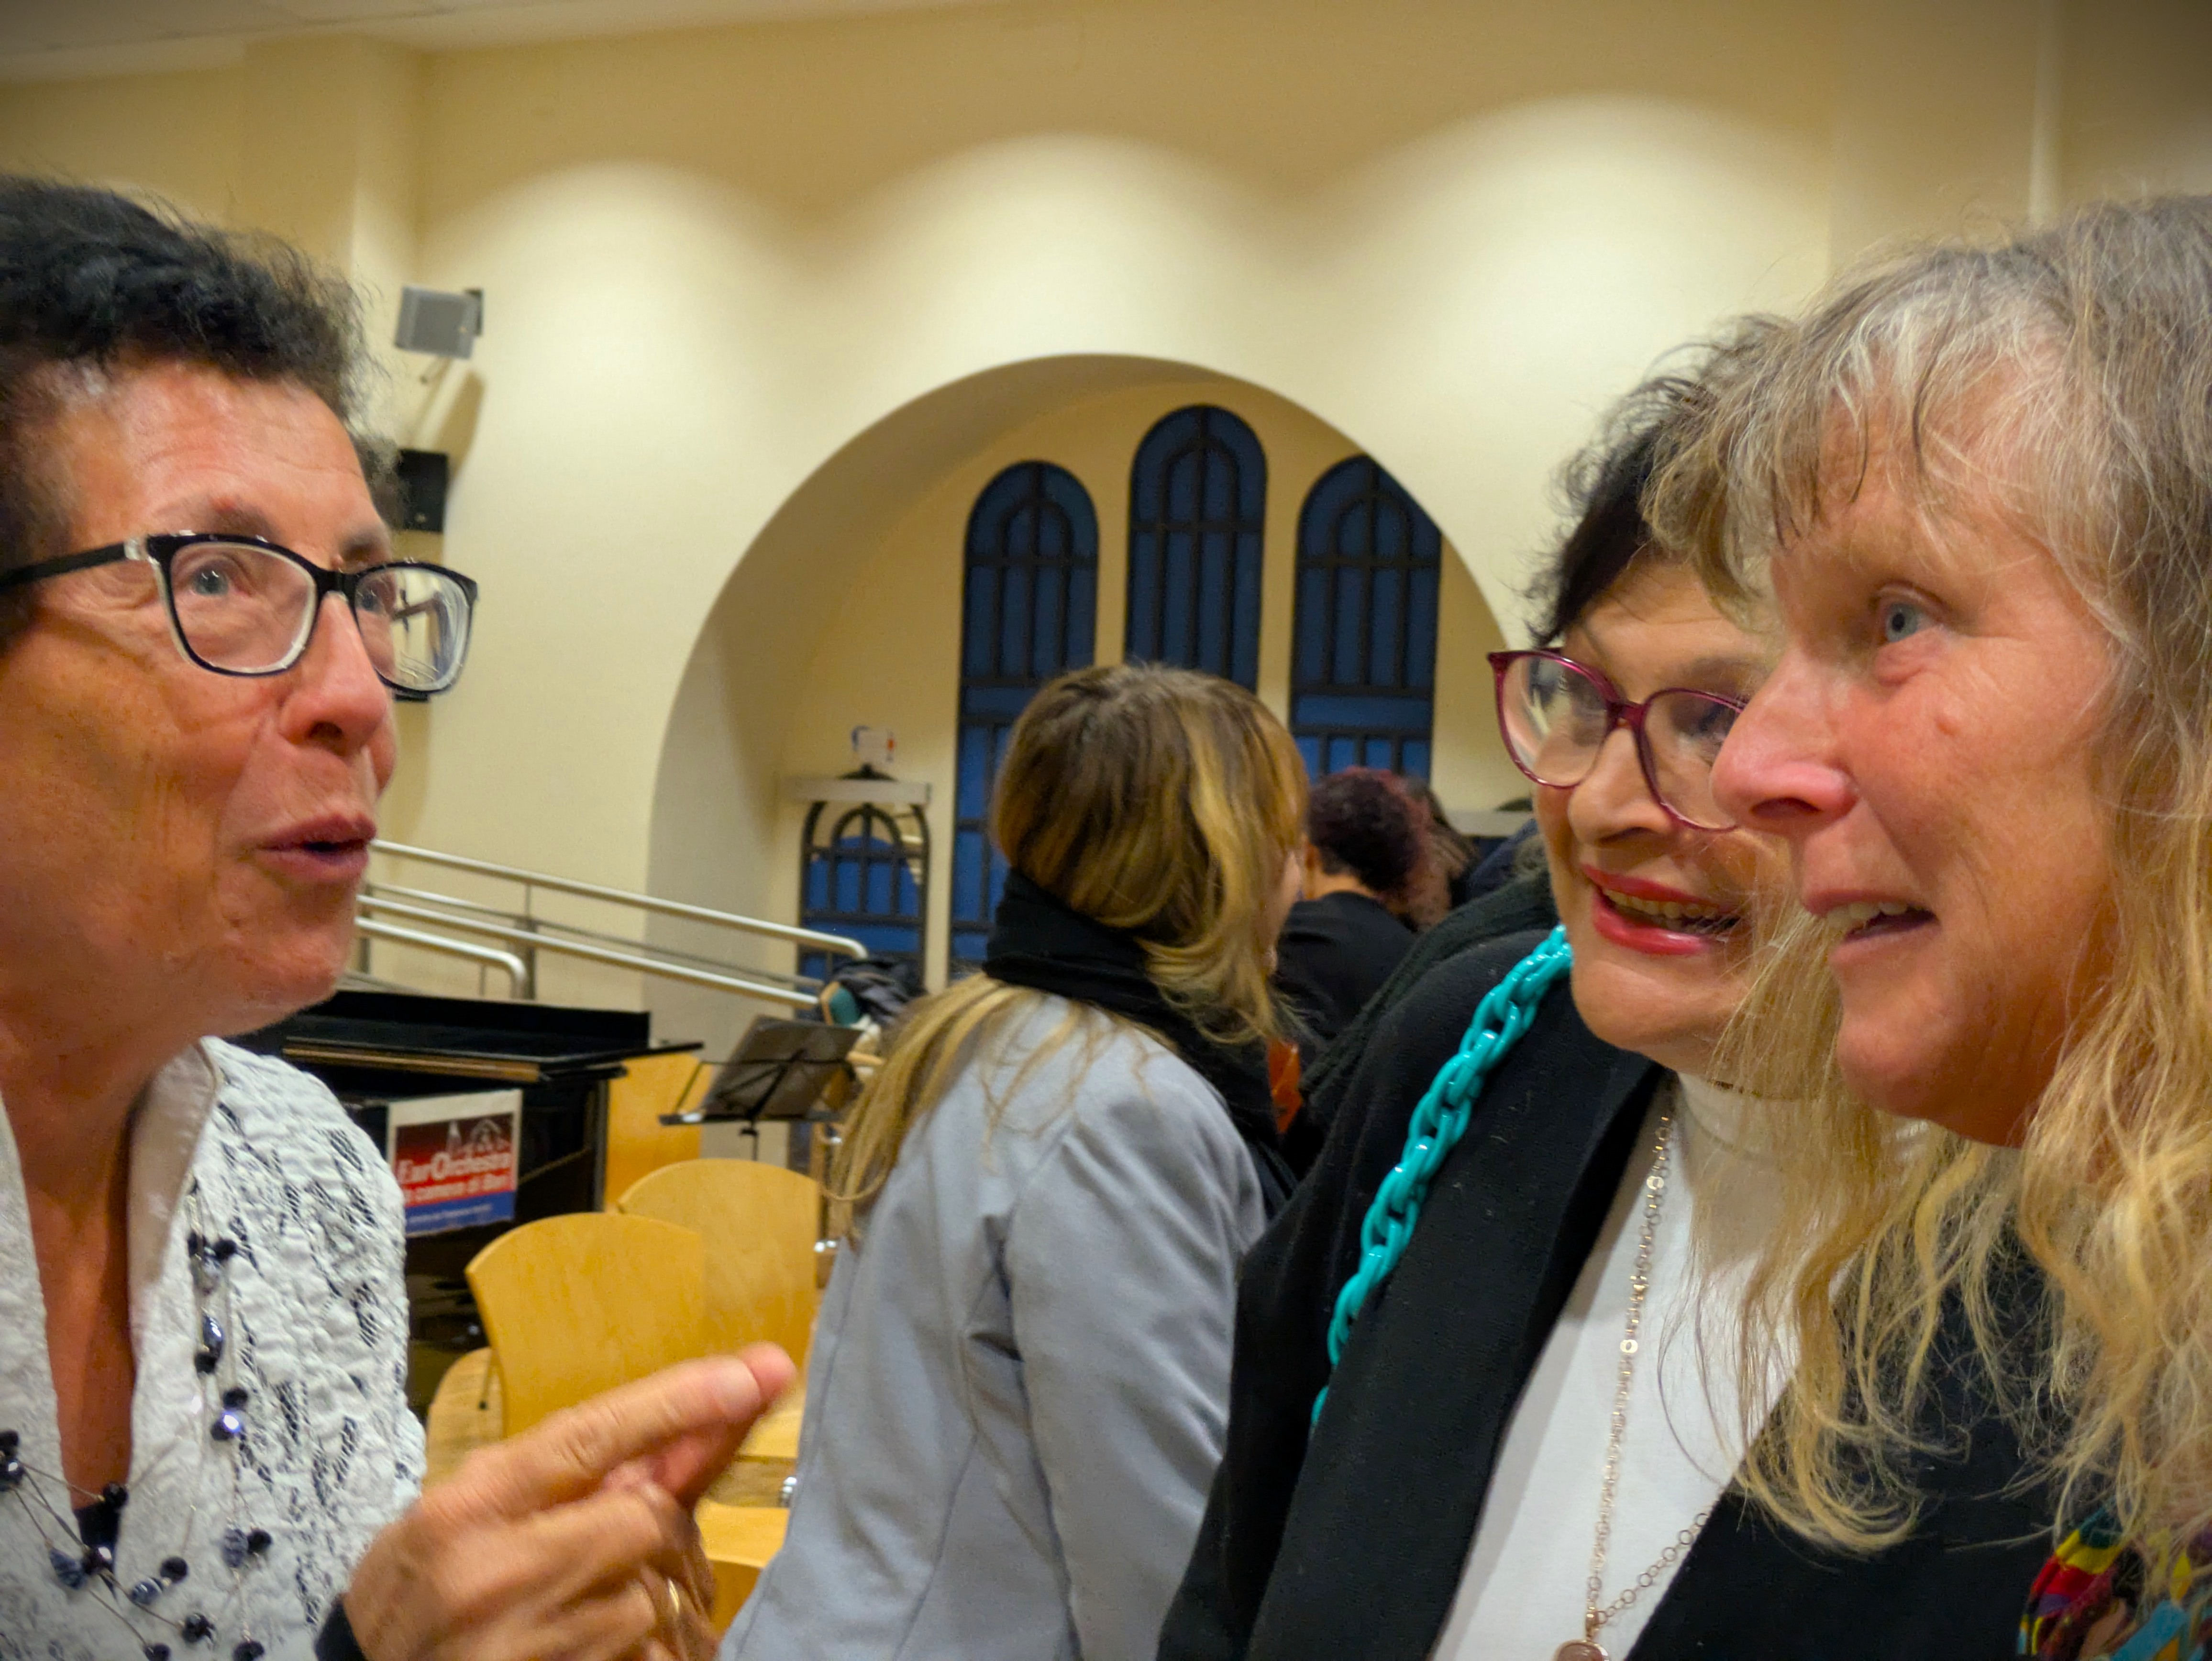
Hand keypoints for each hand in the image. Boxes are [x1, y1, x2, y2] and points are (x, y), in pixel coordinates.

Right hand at [344, 1346, 795, 1660]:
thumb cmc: (427, 1589)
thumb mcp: (476, 1510)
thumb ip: (579, 1472)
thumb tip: (702, 1417)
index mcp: (471, 1505)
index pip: (592, 1435)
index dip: (680, 1402)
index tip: (756, 1374)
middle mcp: (494, 1570)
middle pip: (645, 1519)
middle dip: (668, 1526)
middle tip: (655, 1543)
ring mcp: (523, 1640)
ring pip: (655, 1596)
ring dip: (665, 1598)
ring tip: (615, 1608)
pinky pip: (651, 1657)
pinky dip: (657, 1649)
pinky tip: (619, 1647)